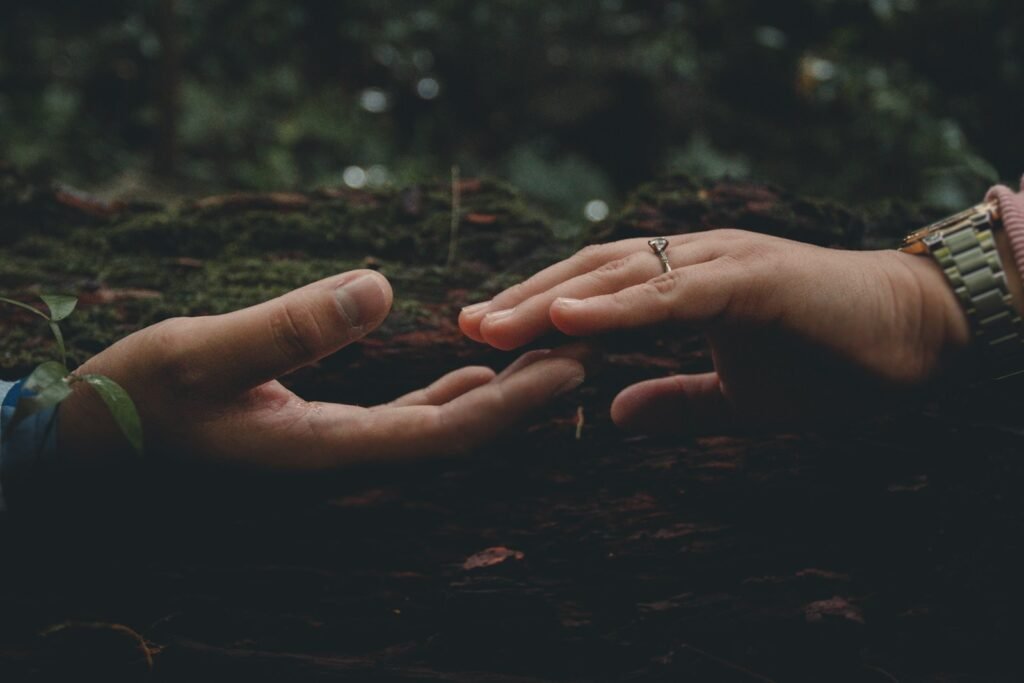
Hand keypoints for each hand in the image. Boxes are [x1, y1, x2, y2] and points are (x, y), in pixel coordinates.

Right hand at [58, 271, 584, 465]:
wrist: (96, 451)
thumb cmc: (137, 405)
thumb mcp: (201, 355)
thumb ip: (288, 327)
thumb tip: (379, 288)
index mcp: (325, 458)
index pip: (444, 442)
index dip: (513, 406)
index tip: (572, 368)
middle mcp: (344, 470)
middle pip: (459, 443)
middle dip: (525, 401)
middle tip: (587, 352)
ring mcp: (337, 460)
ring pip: (438, 434)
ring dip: (496, 397)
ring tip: (548, 356)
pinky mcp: (325, 443)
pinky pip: (406, 426)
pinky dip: (449, 399)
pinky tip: (475, 374)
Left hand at [459, 230, 970, 432]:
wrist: (917, 339)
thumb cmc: (830, 362)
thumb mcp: (737, 398)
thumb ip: (676, 399)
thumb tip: (613, 416)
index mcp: (686, 283)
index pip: (597, 289)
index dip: (541, 309)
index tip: (486, 335)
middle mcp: (694, 260)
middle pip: (592, 274)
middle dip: (527, 300)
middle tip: (466, 327)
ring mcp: (721, 262)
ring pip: (620, 275)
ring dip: (552, 299)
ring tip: (491, 324)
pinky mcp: (752, 278)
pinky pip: (671, 292)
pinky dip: (616, 306)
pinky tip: (564, 318)